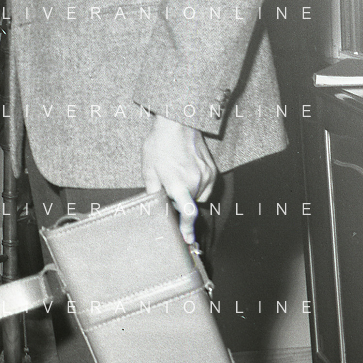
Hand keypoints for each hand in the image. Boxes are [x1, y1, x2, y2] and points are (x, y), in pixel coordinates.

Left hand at [141, 114, 217, 244]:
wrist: (177, 122)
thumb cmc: (159, 144)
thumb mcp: (149, 168)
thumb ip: (153, 191)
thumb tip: (155, 207)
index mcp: (178, 182)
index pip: (188, 212)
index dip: (188, 228)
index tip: (188, 239)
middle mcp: (195, 181)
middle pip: (189, 205)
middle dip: (179, 202)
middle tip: (168, 187)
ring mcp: (207, 176)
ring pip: (199, 197)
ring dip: (189, 194)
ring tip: (177, 176)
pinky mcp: (213, 170)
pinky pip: (206, 187)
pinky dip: (197, 186)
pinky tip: (187, 172)